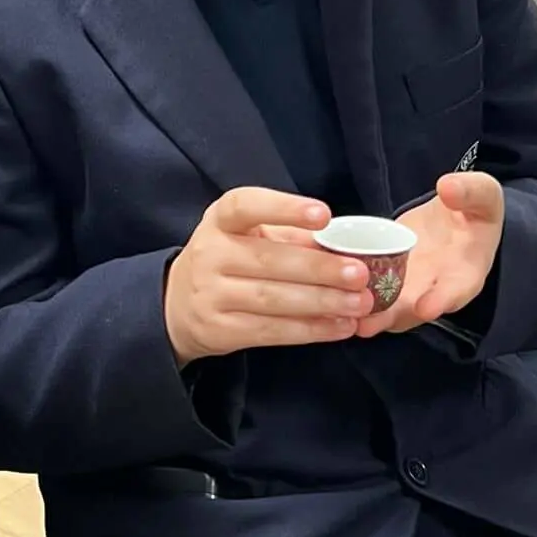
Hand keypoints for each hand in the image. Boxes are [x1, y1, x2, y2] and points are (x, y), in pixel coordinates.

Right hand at [163, 189, 373, 367]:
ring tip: (360, 303)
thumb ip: (290, 238)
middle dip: (320, 268)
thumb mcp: (247, 237)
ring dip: (322, 302)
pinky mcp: (219, 330)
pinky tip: (339, 327)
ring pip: (273, 299)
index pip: (245, 206)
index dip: (284, 209)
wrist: (176, 306)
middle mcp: (209, 254)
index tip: (323, 215)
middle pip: (268, 259)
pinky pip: (270, 331)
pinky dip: (310, 330)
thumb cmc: (227, 262)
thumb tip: (344, 248)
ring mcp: (210, 294)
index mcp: (219, 221)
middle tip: (360, 274)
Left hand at [356, 171, 503, 335]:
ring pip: (386, 308)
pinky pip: (368, 292)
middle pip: (413, 309)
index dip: (442, 300)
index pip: (457, 290)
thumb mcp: (483, 195)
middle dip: (390, 317)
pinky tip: (326, 298)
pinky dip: (348, 297)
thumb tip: (448, 187)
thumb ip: (471, 192)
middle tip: (367, 324)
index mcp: (466, 271)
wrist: (456, 218)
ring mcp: (409, 287)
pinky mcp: (385, 278)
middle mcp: (436, 288)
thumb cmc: (474, 209)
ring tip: (342, 317)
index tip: (427, 308)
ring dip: (364, 314)